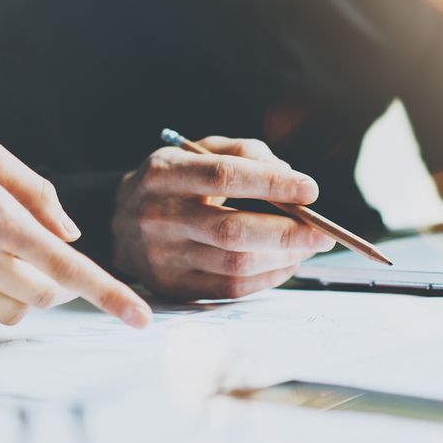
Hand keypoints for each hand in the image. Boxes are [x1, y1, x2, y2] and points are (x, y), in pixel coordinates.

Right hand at [112, 136, 334, 299]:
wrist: (119, 222)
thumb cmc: (173, 182)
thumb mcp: (198, 152)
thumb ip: (244, 153)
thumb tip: (289, 176)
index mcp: (163, 174)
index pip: (224, 176)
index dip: (272, 184)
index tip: (310, 190)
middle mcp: (156, 216)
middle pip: (232, 230)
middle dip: (288, 232)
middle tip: (322, 232)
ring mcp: (161, 257)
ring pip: (236, 264)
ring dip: (283, 257)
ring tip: (308, 246)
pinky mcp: (172, 287)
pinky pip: (230, 289)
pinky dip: (268, 278)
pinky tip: (285, 264)